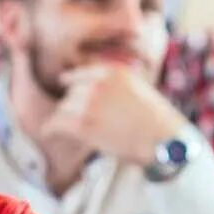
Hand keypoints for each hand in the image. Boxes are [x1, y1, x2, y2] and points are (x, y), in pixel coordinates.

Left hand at [43, 64, 185, 166]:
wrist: (164, 141)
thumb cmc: (157, 121)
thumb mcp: (139, 90)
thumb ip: (116, 86)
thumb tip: (98, 90)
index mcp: (112, 72)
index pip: (79, 75)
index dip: (72, 85)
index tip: (66, 88)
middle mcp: (98, 84)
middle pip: (70, 93)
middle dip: (73, 106)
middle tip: (78, 120)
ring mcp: (89, 104)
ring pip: (63, 109)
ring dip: (65, 119)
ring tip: (68, 129)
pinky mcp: (83, 125)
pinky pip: (55, 124)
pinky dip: (50, 130)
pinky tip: (48, 133)